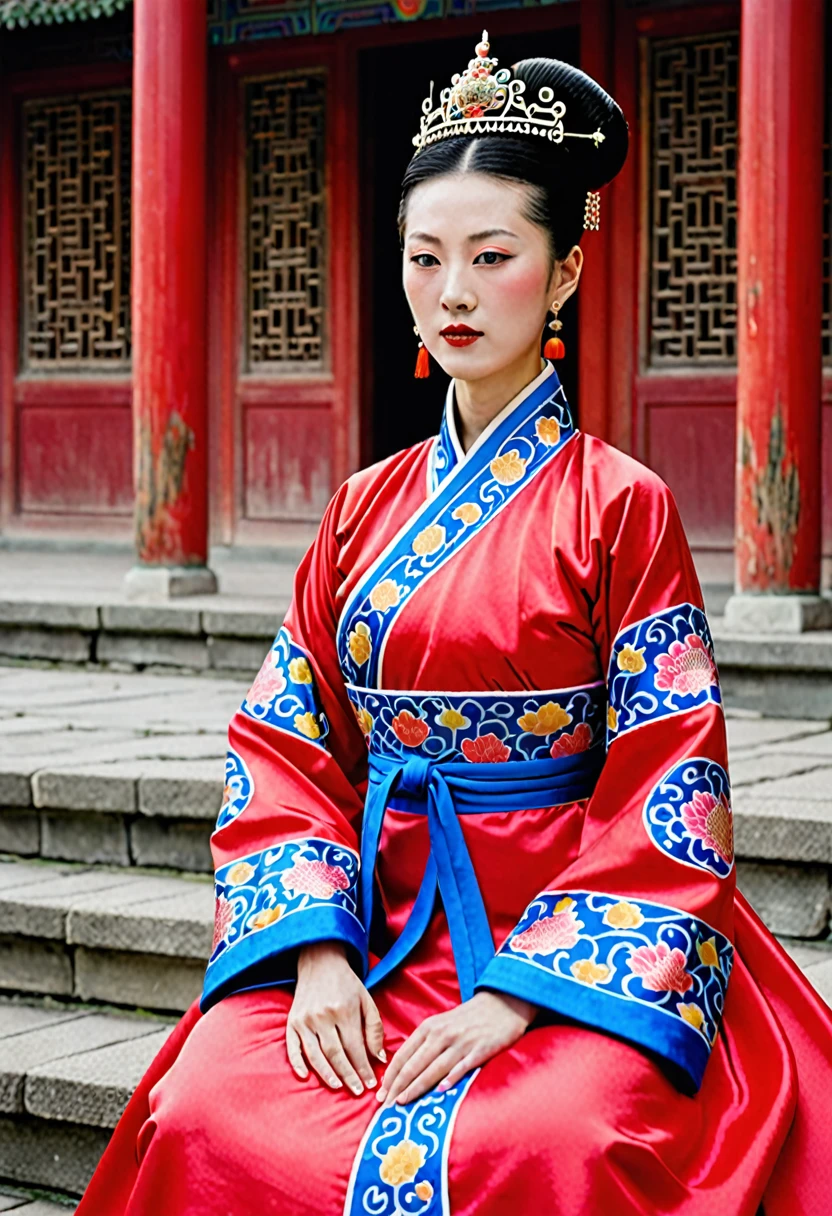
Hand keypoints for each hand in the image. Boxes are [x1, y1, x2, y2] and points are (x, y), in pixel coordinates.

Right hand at [286, 941, 385, 1095]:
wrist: (320, 961)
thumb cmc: (347, 983)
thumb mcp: (366, 1000)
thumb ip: (374, 1028)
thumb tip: (379, 1057)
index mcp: (344, 1010)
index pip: (355, 1048)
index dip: (363, 1068)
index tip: (370, 1083)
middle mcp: (323, 1016)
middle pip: (335, 1055)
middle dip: (348, 1076)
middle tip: (357, 1091)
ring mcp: (305, 1020)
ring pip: (315, 1055)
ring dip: (327, 1074)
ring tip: (338, 1087)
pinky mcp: (292, 1021)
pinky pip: (293, 1047)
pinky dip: (297, 1064)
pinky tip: (306, 1077)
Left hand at [377, 991, 535, 1106]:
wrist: (502, 1004)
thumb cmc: (468, 1018)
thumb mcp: (441, 1024)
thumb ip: (424, 1043)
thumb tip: (404, 1069)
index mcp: (429, 1028)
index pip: (403, 1055)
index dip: (390, 1076)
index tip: (381, 1094)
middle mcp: (441, 1035)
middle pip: (414, 1065)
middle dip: (397, 1086)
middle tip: (386, 1106)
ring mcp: (461, 1042)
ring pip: (433, 1068)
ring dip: (416, 1087)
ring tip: (403, 1103)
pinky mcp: (480, 1050)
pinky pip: (462, 1066)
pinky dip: (450, 1079)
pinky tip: (440, 1092)